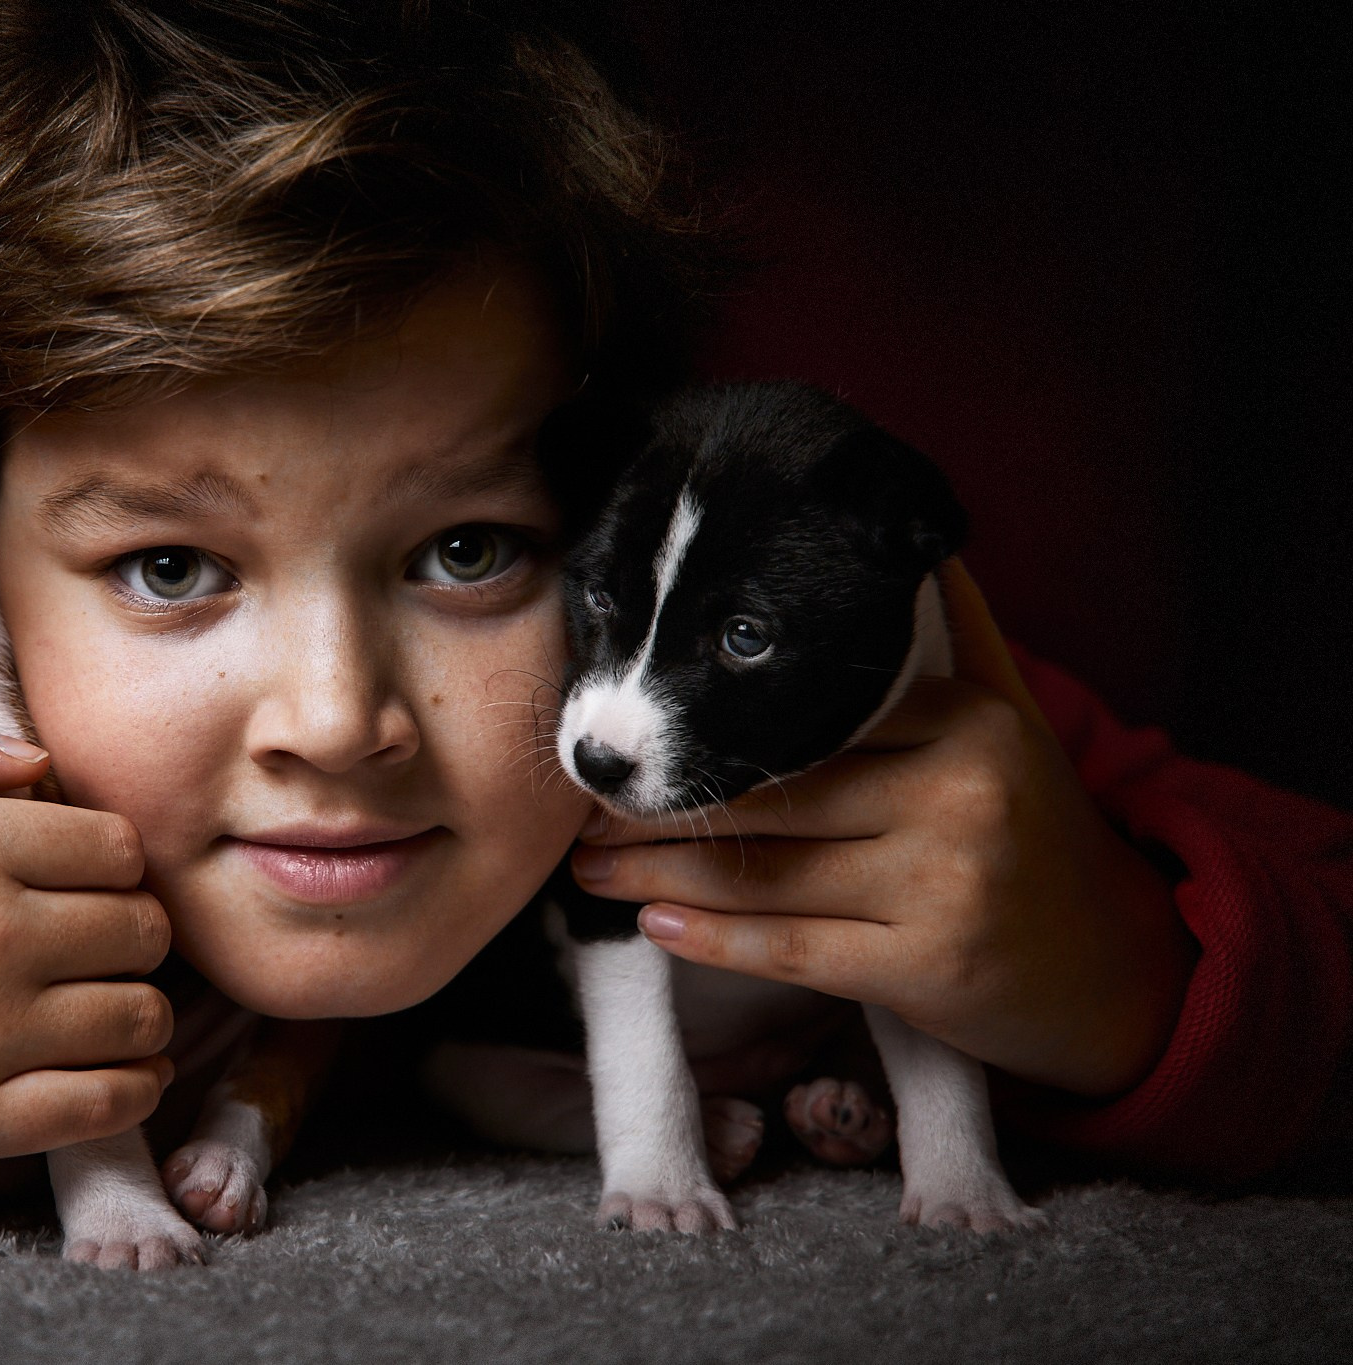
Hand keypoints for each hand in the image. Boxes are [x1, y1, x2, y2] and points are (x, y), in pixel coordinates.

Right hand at [0, 693, 174, 1174]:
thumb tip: (38, 760)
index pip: (121, 849)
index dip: (112, 864)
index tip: (83, 883)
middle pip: (142, 931)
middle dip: (130, 932)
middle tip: (95, 946)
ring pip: (140, 1018)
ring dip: (138, 1011)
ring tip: (105, 1007)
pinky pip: (108, 1106)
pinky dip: (135, 1090)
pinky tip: (118, 1072)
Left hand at [569, 561, 1194, 1097]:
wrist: (1111, 964)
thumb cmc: (1029, 828)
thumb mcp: (1005, 720)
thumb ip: (956, 634)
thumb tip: (915, 539)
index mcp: (967, 718)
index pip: (802, 722)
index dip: (703, 736)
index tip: (633, 736)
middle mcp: (960, 792)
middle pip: (771, 798)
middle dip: (659, 810)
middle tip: (587, 808)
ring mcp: (945, 884)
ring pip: (767, 875)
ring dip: (657, 876)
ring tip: (590, 868)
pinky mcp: (928, 966)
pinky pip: (792, 950)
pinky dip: (711, 941)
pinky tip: (652, 926)